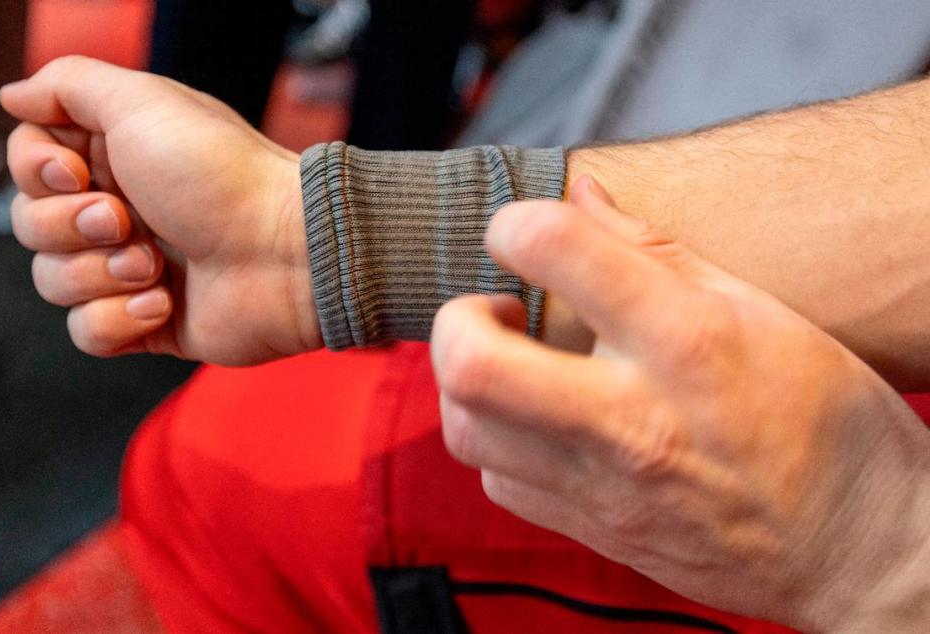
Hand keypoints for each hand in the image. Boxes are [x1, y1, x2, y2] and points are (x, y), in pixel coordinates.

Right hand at [1, 56, 319, 364]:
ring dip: (100, 274)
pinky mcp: (150, 321)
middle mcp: (122, 210)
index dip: (37, 172)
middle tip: (128, 220)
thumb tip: (17, 98)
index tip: (74, 172)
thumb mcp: (144, 102)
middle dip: (71, 227)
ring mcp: (134, 269)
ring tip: (157, 265)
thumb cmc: (226, 177)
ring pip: (54, 282)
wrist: (287, 253)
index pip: (29, 164)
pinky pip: (89, 333)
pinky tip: (164, 303)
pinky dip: (119, 320)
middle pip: (31, 225)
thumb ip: (70, 85)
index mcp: (116, 155)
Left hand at [431, 177, 929, 630]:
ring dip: (468, 382)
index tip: (520, 233)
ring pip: (467, 430)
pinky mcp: (595, 532)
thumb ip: (659, 249)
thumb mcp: (761, 312)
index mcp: (686, 341)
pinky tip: (536, 421)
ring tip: (511, 363)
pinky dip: (498, 441)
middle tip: (495, 310)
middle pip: (473, 364)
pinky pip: (498, 484)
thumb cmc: (827, 418)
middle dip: (457, 320)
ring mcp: (606, 486)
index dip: (515, 222)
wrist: (859, 549)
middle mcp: (632, 418)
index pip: (555, 249)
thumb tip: (582, 192)